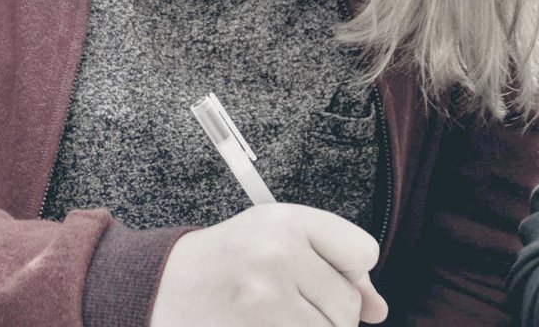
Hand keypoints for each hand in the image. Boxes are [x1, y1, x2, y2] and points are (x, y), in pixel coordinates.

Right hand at [149, 203, 388, 326]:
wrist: (158, 285)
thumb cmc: (230, 260)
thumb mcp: (281, 240)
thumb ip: (338, 270)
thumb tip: (380, 312)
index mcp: (289, 221)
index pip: (365, 253)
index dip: (350, 272)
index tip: (323, 276)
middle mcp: (277, 256)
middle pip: (348, 305)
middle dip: (332, 314)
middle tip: (294, 305)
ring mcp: (262, 299)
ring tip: (283, 317)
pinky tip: (269, 325)